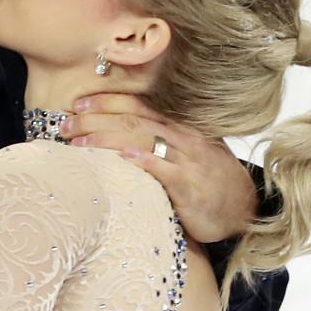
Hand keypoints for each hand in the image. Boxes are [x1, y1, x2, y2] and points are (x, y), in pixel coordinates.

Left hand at [62, 94, 257, 242]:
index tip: (77, 103)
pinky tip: (124, 157)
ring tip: (78, 142)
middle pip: (133, 120)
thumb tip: (117, 137)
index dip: (106, 102)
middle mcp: (181, 137)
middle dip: (96, 119)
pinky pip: (166, 171)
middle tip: (65, 123)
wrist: (244, 208)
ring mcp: (187, 160)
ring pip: (143, 140)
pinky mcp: (190, 186)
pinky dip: (146, 161)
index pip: (137, 105)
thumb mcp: (185, 153)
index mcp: (177, 126)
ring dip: (107, 138)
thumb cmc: (209, 180)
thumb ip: (158, 141)